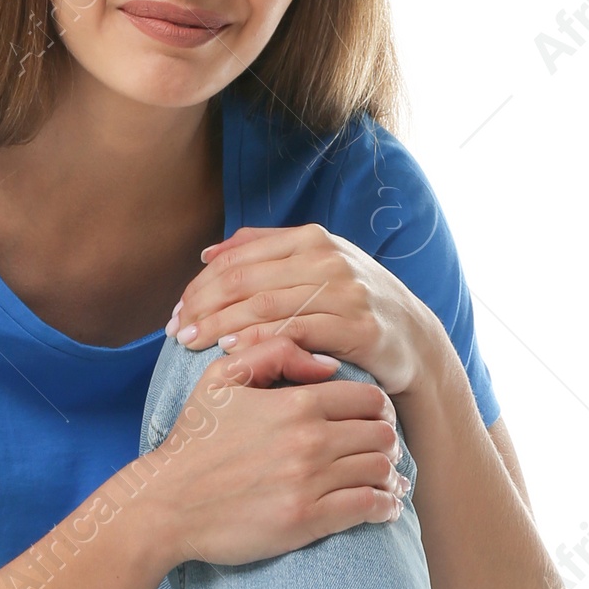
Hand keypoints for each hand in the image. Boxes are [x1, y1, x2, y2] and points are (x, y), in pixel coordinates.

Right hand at [143, 335, 408, 568]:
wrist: (165, 503)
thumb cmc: (193, 441)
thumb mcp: (221, 378)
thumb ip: (273, 352)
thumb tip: (327, 364)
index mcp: (295, 403)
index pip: (369, 399)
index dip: (379, 409)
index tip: (374, 421)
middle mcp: (309, 440)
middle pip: (382, 434)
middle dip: (388, 441)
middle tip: (383, 451)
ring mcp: (309, 482)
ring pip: (380, 470)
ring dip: (390, 476)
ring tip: (388, 481)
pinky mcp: (306, 520)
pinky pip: (368, 508)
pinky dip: (385, 507)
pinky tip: (385, 507)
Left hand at [165, 223, 436, 395]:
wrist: (413, 339)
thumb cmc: (352, 305)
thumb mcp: (315, 267)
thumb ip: (265, 253)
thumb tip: (209, 253)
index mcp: (311, 238)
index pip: (238, 259)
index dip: (200, 285)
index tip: (176, 312)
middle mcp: (328, 258)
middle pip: (245, 280)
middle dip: (202, 306)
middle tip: (175, 331)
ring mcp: (345, 291)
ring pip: (265, 305)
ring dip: (220, 324)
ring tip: (191, 343)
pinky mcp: (358, 327)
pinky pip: (296, 332)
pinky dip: (258, 339)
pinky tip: (232, 350)